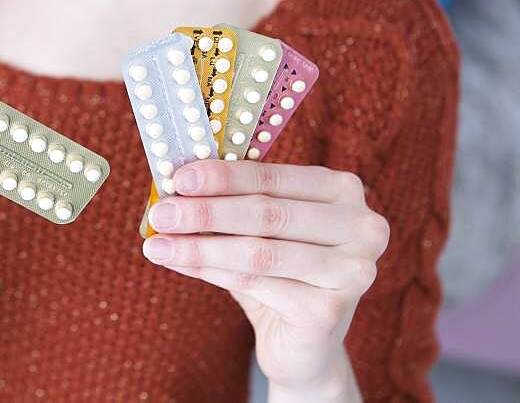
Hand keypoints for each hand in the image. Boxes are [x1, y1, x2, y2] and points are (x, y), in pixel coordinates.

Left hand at [141, 160, 388, 398]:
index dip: (223, 175)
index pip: (273, 175)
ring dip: (200, 246)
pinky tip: (181, 266)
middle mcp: (361, 227)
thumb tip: (176, 185)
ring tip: (159, 244)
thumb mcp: (261, 229)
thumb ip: (232, 202)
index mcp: (343, 191)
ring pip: (258, 252)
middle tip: (162, 211)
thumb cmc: (280, 272)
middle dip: (205, 211)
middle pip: (266, 213)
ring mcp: (352, 271)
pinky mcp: (330, 311)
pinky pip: (256, 284)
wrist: (304, 343)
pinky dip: (211, 272)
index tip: (179, 177)